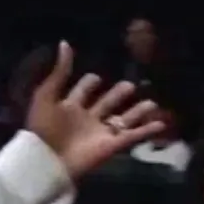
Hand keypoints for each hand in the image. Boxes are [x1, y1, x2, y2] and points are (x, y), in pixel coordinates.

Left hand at [25, 41, 161, 178]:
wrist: (47, 160)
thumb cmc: (43, 127)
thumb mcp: (47, 94)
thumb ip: (60, 71)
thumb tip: (64, 43)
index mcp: (69, 106)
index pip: (82, 90)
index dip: (88, 83)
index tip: (95, 76)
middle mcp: (86, 118)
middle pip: (105, 103)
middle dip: (116, 94)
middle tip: (130, 85)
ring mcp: (100, 133)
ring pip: (122, 119)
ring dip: (137, 112)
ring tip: (152, 103)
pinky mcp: (111, 146)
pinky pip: (132, 136)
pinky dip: (146, 131)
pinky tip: (160, 123)